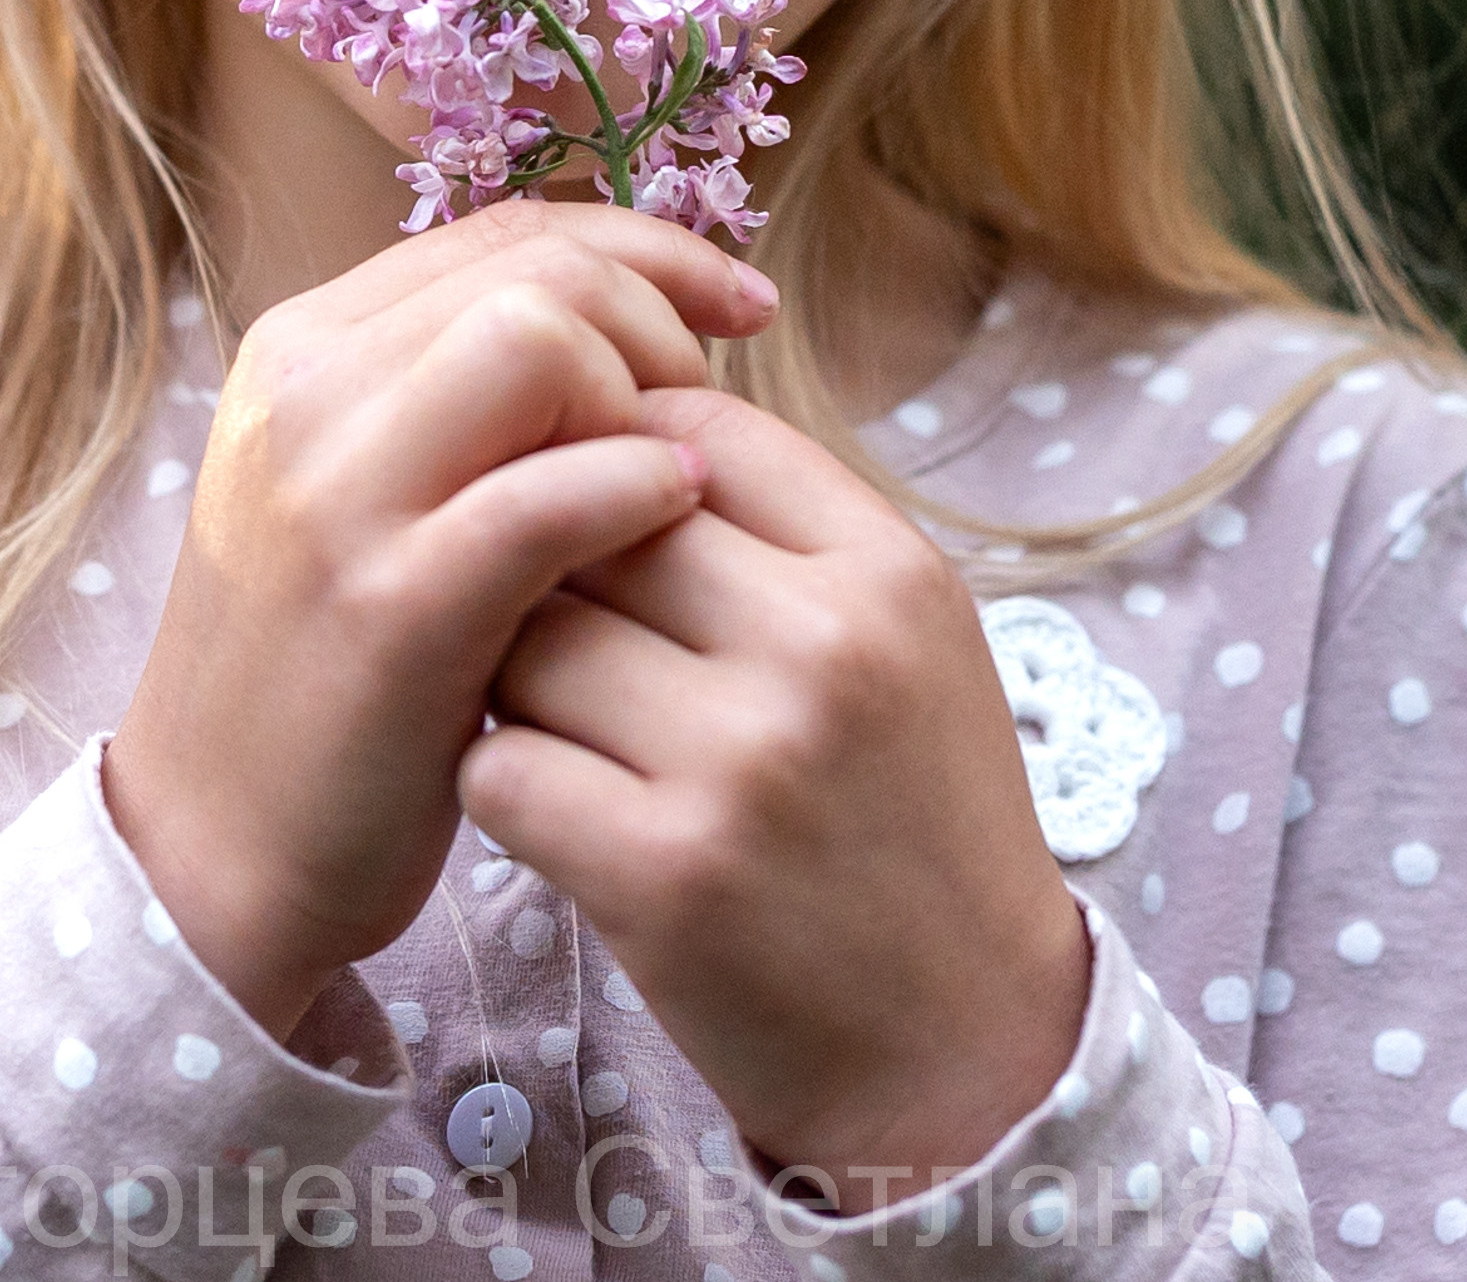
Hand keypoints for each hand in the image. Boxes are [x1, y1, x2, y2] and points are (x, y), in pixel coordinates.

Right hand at [104, 202, 776, 1045]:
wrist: (209, 851)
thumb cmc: (332, 669)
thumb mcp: (369, 492)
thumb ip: (462, 397)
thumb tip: (636, 312)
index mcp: (306, 350)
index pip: (507, 230)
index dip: (645, 247)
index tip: (739, 304)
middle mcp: (307, 393)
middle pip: (536, 268)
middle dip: (657, 318)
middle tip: (706, 408)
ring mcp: (337, 496)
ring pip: (536, 339)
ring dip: (637, 396)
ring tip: (672, 478)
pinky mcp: (390, 610)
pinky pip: (543, 498)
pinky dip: (632, 487)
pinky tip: (674, 515)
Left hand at [462, 383, 1090, 1199]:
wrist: (966, 1055)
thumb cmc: (911, 819)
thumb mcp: (904, 638)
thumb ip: (781, 526)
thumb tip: (618, 412)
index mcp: (886, 569)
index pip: (694, 424)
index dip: (623, 460)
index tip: (615, 526)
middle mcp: (824, 647)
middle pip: (593, 519)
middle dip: (554, 568)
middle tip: (573, 633)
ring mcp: (744, 761)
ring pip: (526, 637)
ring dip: (515, 680)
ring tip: (569, 725)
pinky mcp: (665, 876)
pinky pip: (500, 764)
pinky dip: (507, 785)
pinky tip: (559, 810)